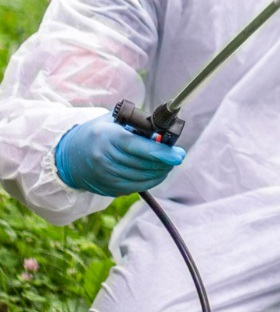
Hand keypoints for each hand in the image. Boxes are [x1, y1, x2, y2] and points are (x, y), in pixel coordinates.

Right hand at [54, 111, 184, 196]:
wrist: (68, 156)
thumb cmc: (97, 133)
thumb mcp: (114, 122)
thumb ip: (137, 126)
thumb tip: (163, 133)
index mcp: (107, 137)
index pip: (138, 147)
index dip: (161, 152)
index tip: (179, 154)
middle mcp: (105, 159)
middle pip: (144, 165)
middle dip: (166, 161)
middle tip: (177, 155)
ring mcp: (106, 177)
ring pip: (143, 178)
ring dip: (161, 171)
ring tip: (167, 163)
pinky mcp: (109, 189)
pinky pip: (137, 187)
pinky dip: (151, 180)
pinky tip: (156, 172)